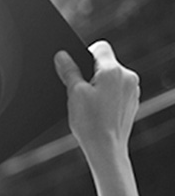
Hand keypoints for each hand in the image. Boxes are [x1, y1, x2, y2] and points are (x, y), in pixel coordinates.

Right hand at [55, 41, 138, 163]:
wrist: (106, 148)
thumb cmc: (90, 123)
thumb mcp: (74, 94)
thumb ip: (69, 71)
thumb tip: (62, 56)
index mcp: (113, 71)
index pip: (100, 47)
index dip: (85, 55)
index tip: (78, 70)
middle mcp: (128, 76)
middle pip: (106, 63)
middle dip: (92, 74)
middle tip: (82, 93)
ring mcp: (133, 89)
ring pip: (113, 77)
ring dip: (101, 85)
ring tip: (91, 104)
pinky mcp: (133, 100)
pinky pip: (119, 90)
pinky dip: (109, 96)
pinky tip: (100, 110)